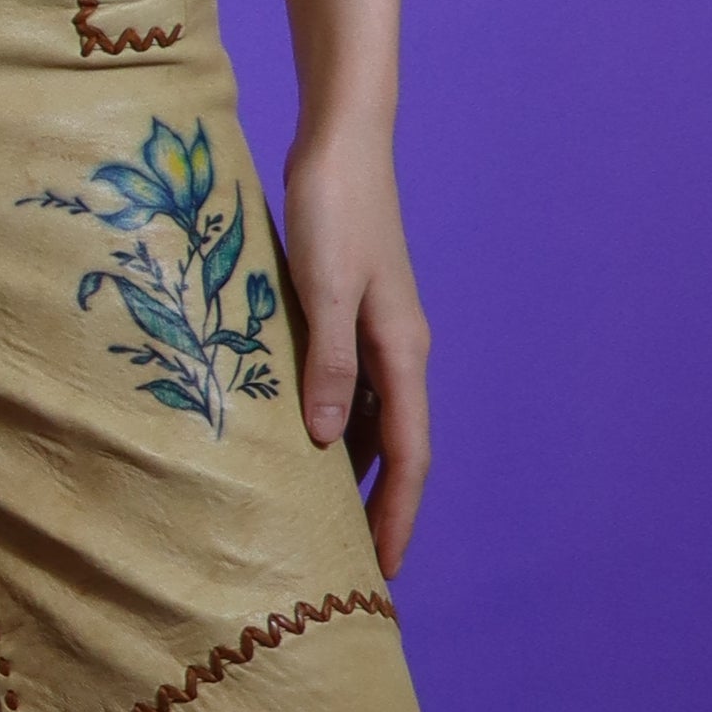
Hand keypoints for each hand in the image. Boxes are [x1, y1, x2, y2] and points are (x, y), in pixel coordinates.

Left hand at [278, 125, 432, 577]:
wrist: (341, 142)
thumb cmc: (332, 207)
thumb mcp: (325, 288)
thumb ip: (326, 362)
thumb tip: (324, 439)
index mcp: (401, 351)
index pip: (410, 455)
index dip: (398, 515)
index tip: (383, 570)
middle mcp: (398, 350)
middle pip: (398, 448)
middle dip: (381, 508)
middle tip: (352, 563)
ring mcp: (377, 332)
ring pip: (373, 421)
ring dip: (355, 471)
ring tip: (322, 519)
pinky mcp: (352, 314)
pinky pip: (349, 390)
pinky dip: (333, 425)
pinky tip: (301, 444)